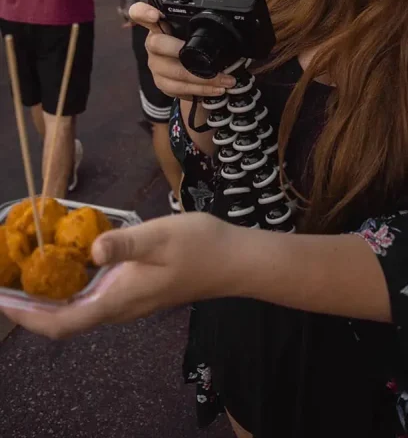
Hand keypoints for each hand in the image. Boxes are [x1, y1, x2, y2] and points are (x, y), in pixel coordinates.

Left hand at [0, 213, 233, 338]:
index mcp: (119, 299)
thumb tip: (91, 250)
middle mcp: (119, 308)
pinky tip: (69, 261)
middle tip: (8, 281)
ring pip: (79, 308)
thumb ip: (125, 243)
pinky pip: (94, 297)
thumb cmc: (199, 247)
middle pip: (65, 320)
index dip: (28, 317)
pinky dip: (72, 285)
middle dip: (31, 307)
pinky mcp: (137, 291)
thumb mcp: (161, 237)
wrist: (234, 261)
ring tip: (28, 270)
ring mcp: (129, 301)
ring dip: (50, 296)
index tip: (4, 301)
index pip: (63, 322)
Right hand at [128, 3, 235, 99]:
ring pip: (173, 72)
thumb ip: (202, 25)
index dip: (143, 12)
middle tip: (203, 57)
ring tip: (225, 80)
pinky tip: (216, 89)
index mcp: (160, 24)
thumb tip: (232, 17)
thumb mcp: (195, 32)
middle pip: (157, 44)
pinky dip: (201, 90)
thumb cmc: (192, 46)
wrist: (189, 72)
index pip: (139, 13)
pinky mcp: (161, 83)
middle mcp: (153, 43)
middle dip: (180, 50)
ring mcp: (155, 64)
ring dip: (202, 78)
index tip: (155, 15)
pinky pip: (178, 89)